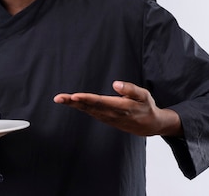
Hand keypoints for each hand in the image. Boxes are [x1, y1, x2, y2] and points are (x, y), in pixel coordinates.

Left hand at [53, 81, 182, 136]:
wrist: (149, 126)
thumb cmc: (146, 107)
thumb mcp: (144, 96)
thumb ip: (130, 89)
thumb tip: (115, 84)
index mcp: (121, 108)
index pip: (100, 102)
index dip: (87, 99)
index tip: (75, 96)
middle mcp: (111, 114)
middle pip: (89, 107)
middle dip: (73, 102)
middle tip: (59, 98)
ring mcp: (107, 118)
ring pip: (87, 110)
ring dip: (73, 105)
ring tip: (60, 99)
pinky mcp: (105, 119)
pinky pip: (90, 112)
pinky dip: (80, 107)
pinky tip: (71, 102)